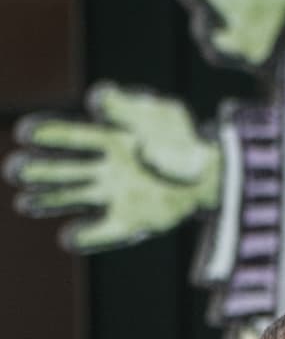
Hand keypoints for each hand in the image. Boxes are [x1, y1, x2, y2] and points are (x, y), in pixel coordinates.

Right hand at [5, 85, 221, 249]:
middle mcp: (106, 169)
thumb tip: (95, 100)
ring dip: (49, 201)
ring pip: (75, 198)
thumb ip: (127, 107)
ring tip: (23, 203)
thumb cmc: (182, 138)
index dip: (48, 134)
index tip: (26, 133)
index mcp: (108, 139)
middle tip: (13, 171)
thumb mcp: (159, 113)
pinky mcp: (132, 221)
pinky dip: (88, 237)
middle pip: (65, 170)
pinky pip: (105, 231)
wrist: (211, 173)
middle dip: (39, 171)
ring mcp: (117, 195)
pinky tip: (69, 238)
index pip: (72, 137)